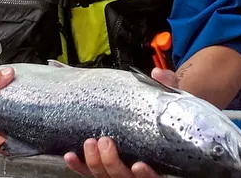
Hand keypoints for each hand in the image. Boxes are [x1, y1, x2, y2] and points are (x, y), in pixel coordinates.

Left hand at [63, 67, 178, 176]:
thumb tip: (157, 74)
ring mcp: (118, 169)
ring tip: (89, 142)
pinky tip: (70, 155)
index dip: (146, 175)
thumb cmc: (164, 114)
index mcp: (158, 161)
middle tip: (105, 141)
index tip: (138, 164)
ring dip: (94, 163)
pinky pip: (87, 171)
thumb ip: (166, 88)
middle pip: (123, 177)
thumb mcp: (170, 101)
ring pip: (104, 176)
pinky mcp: (101, 166)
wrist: (157, 119)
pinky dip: (78, 165)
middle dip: (111, 162)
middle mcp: (137, 170)